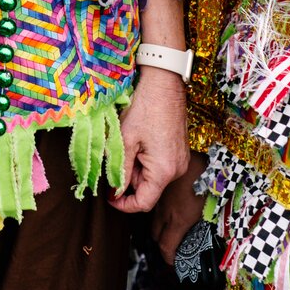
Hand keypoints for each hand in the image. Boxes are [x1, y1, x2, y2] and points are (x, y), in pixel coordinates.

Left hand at [110, 66, 188, 212]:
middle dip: (129, 178)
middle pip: (147, 189)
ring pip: (152, 177)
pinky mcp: (179, 153)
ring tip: (129, 143)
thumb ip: (120, 170)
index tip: (109, 197)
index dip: (124, 205)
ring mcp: (180, 162)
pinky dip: (145, 160)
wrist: (165, 85)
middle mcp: (176, 171)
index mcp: (164, 171)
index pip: (143, 202)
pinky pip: (159, 166)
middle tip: (117, 155)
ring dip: (136, 167)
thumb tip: (115, 191)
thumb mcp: (126, 141)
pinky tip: (140, 141)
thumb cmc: (145, 109)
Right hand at [148, 150, 208, 262]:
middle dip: (162, 243)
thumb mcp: (211, 212)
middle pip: (155, 235)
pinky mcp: (161, 187)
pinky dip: (160, 211)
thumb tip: (213, 240)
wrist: (205, 161)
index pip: (166, 247)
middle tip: (173, 246)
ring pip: (153, 218)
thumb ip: (205, 227)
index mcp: (179, 220)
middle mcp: (165, 211)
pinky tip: (170, 208)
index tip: (173, 264)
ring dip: (160, 226)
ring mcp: (161, 198)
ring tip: (171, 228)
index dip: (168, 259)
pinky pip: (155, 204)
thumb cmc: (213, 187)